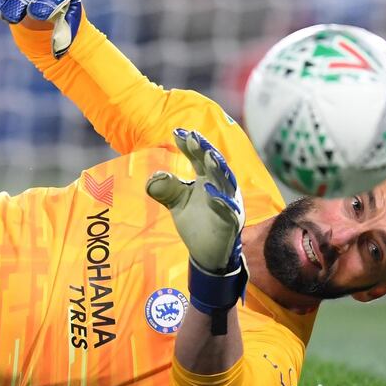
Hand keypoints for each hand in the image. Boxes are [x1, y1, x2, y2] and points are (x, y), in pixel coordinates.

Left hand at [146, 129, 244, 273]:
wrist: (208, 253)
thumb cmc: (196, 223)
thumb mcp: (177, 203)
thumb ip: (166, 188)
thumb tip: (154, 178)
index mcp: (208, 179)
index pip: (199, 159)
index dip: (190, 146)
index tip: (177, 133)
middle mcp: (221, 187)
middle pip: (214, 165)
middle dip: (205, 150)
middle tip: (193, 137)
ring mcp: (229, 203)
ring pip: (225, 182)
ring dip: (217, 168)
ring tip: (207, 155)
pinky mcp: (231, 221)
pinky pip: (227, 207)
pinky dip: (219, 198)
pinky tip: (208, 189)